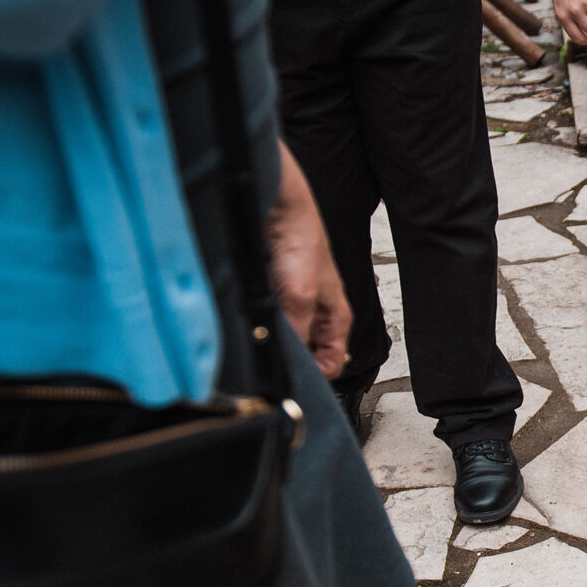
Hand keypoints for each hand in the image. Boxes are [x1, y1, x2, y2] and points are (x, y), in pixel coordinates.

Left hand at [269, 142, 351, 377]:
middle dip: (288, 355)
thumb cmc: (302, 240)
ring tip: (259, 330)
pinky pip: (266, 321)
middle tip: (271, 354)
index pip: (332, 365)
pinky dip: (257, 321)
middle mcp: (316, 315)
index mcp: (336, 319)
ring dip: (271, 336)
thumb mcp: (300, 296)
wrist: (279, 210)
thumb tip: (285, 364)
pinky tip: (249, 315)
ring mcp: (294, 306)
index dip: (314, 375)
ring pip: (283, 338)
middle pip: (305, 353)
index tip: (292, 377)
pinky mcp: (273, 296)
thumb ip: (297, 333)